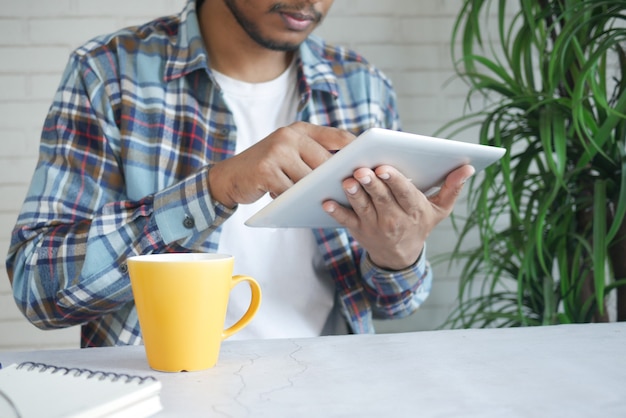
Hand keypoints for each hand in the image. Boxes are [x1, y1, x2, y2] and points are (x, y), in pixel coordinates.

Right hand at [209, 122, 354, 207]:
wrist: (228, 177)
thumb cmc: (267, 169)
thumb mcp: (290, 155)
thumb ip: (314, 156)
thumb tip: (350, 173)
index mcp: (300, 129)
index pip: (339, 137)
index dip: (357, 152)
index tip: (373, 166)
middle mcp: (290, 135)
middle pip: (326, 162)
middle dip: (337, 180)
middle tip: (351, 195)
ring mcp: (277, 151)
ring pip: (309, 179)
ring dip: (315, 194)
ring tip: (324, 203)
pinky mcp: (266, 169)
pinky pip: (291, 191)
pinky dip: (294, 201)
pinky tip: (293, 205)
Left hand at [322, 164, 474, 269]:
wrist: (401, 256)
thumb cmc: (419, 224)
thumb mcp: (439, 210)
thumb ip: (452, 188)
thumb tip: (468, 167)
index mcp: (414, 209)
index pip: (404, 193)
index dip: (395, 181)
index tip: (385, 168)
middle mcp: (394, 219)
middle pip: (381, 198)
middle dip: (372, 184)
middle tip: (363, 170)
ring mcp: (374, 225)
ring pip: (362, 207)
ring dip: (354, 194)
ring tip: (347, 181)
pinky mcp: (358, 230)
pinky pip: (345, 220)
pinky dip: (335, 212)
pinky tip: (325, 202)